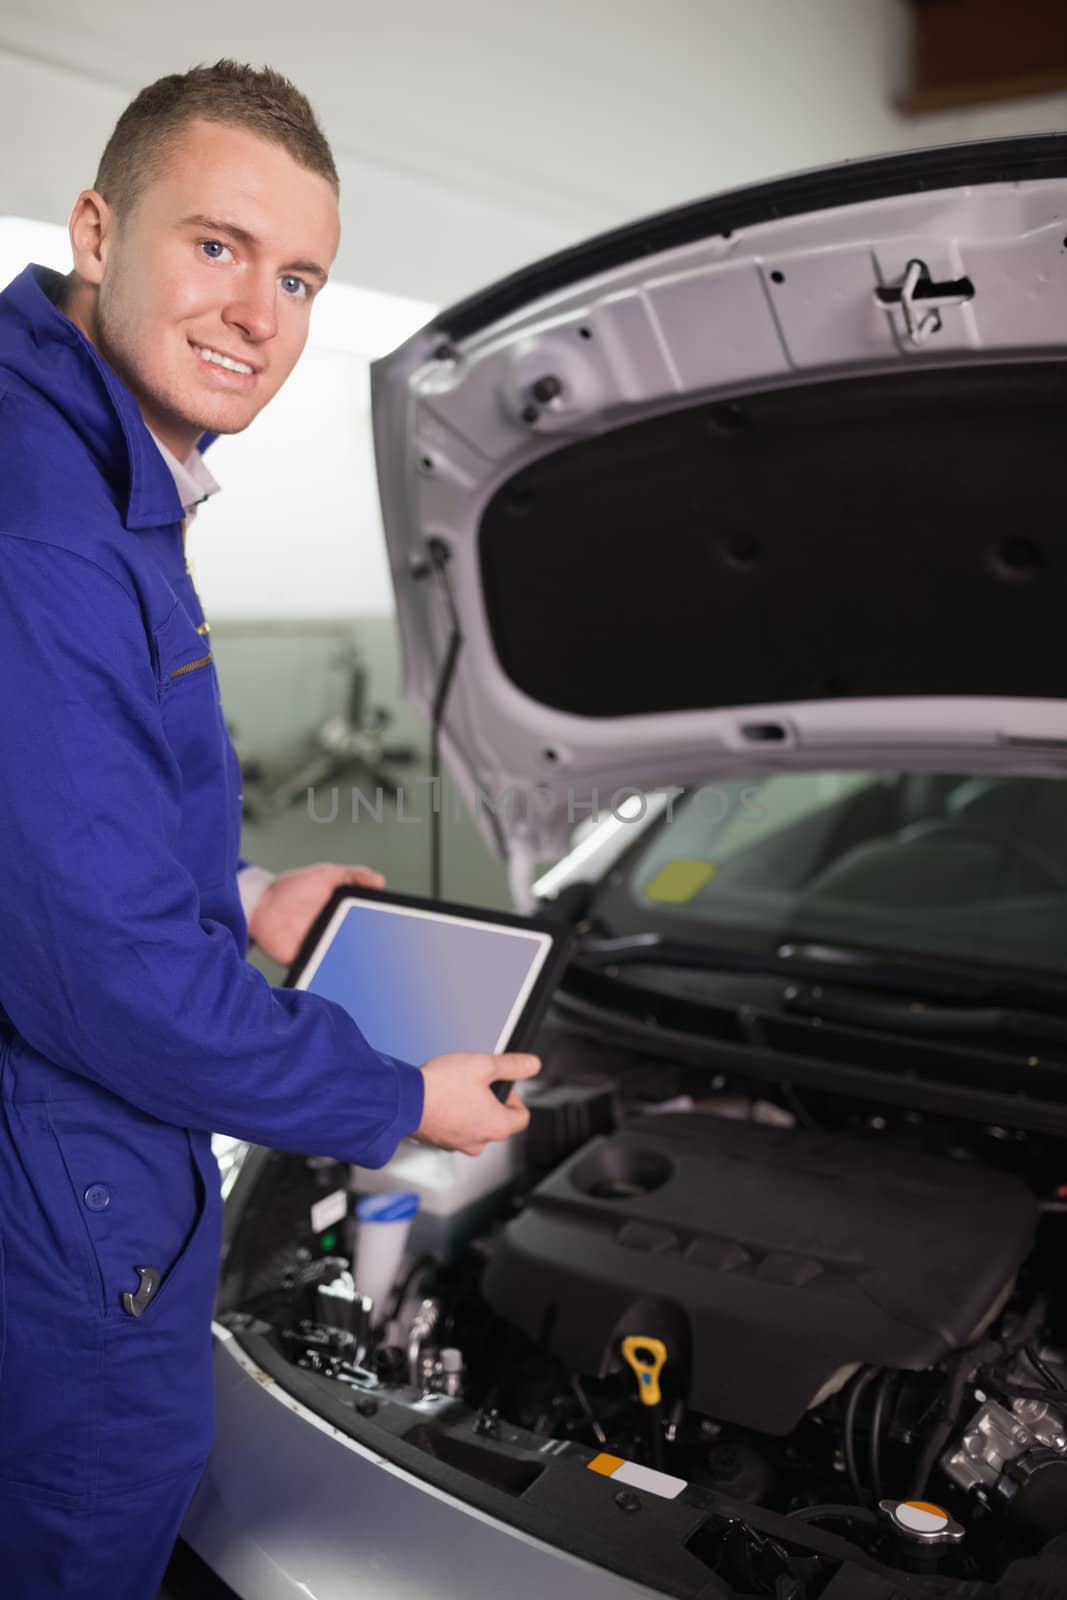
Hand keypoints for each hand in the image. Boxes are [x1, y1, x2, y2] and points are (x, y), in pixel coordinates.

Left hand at [248, 861, 385, 966]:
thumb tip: (380, 881)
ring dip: (356, 967)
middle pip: (363, 948)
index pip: (370, 925)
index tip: (397, 932)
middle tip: (387, 957)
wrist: (261, 905)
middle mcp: (337, 933)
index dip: (384, 930)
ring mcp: (323, 949)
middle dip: (376, 954)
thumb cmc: (293, 887)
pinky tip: (340, 978)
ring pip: (346, 962)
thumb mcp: (326, 875)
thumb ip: (353, 876)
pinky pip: (322, 972)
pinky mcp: (307, 962)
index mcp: (345, 914)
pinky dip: (330, 977)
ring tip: (366, 969)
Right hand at [415, 1052, 541, 1155]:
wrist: (403, 1100)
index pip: (522, 1116)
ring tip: (455, 1088)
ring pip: (474, 1125)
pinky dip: (452, 1115)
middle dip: (490, 1100)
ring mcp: (457, 1145)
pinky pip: (454, 1128)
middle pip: (497, 1121)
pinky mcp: (438, 1141)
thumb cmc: (441, 1087)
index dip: (514, 1096)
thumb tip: (532, 1065)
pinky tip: (441, 1098)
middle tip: (475, 1082)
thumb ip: (512, 1065)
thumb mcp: (483, 1065)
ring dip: (470, 1108)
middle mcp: (479, 1142)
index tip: (500, 1083)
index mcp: (497, 1127)